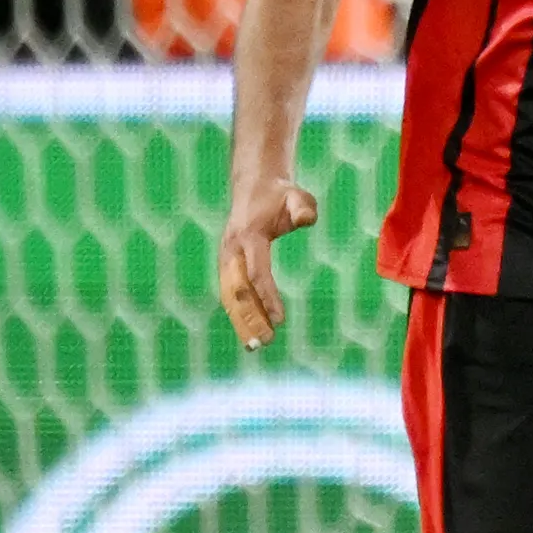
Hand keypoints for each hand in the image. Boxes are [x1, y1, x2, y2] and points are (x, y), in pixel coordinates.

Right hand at [215, 177, 320, 350]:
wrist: (253, 186)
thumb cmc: (280, 195)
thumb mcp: (297, 196)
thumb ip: (303, 208)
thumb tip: (306, 220)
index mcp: (248, 236)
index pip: (257, 272)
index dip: (268, 296)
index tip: (280, 319)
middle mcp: (232, 250)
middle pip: (238, 290)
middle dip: (250, 317)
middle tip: (264, 342)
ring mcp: (226, 258)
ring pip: (230, 296)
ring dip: (241, 321)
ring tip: (254, 346)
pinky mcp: (227, 264)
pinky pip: (231, 293)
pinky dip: (238, 313)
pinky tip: (249, 332)